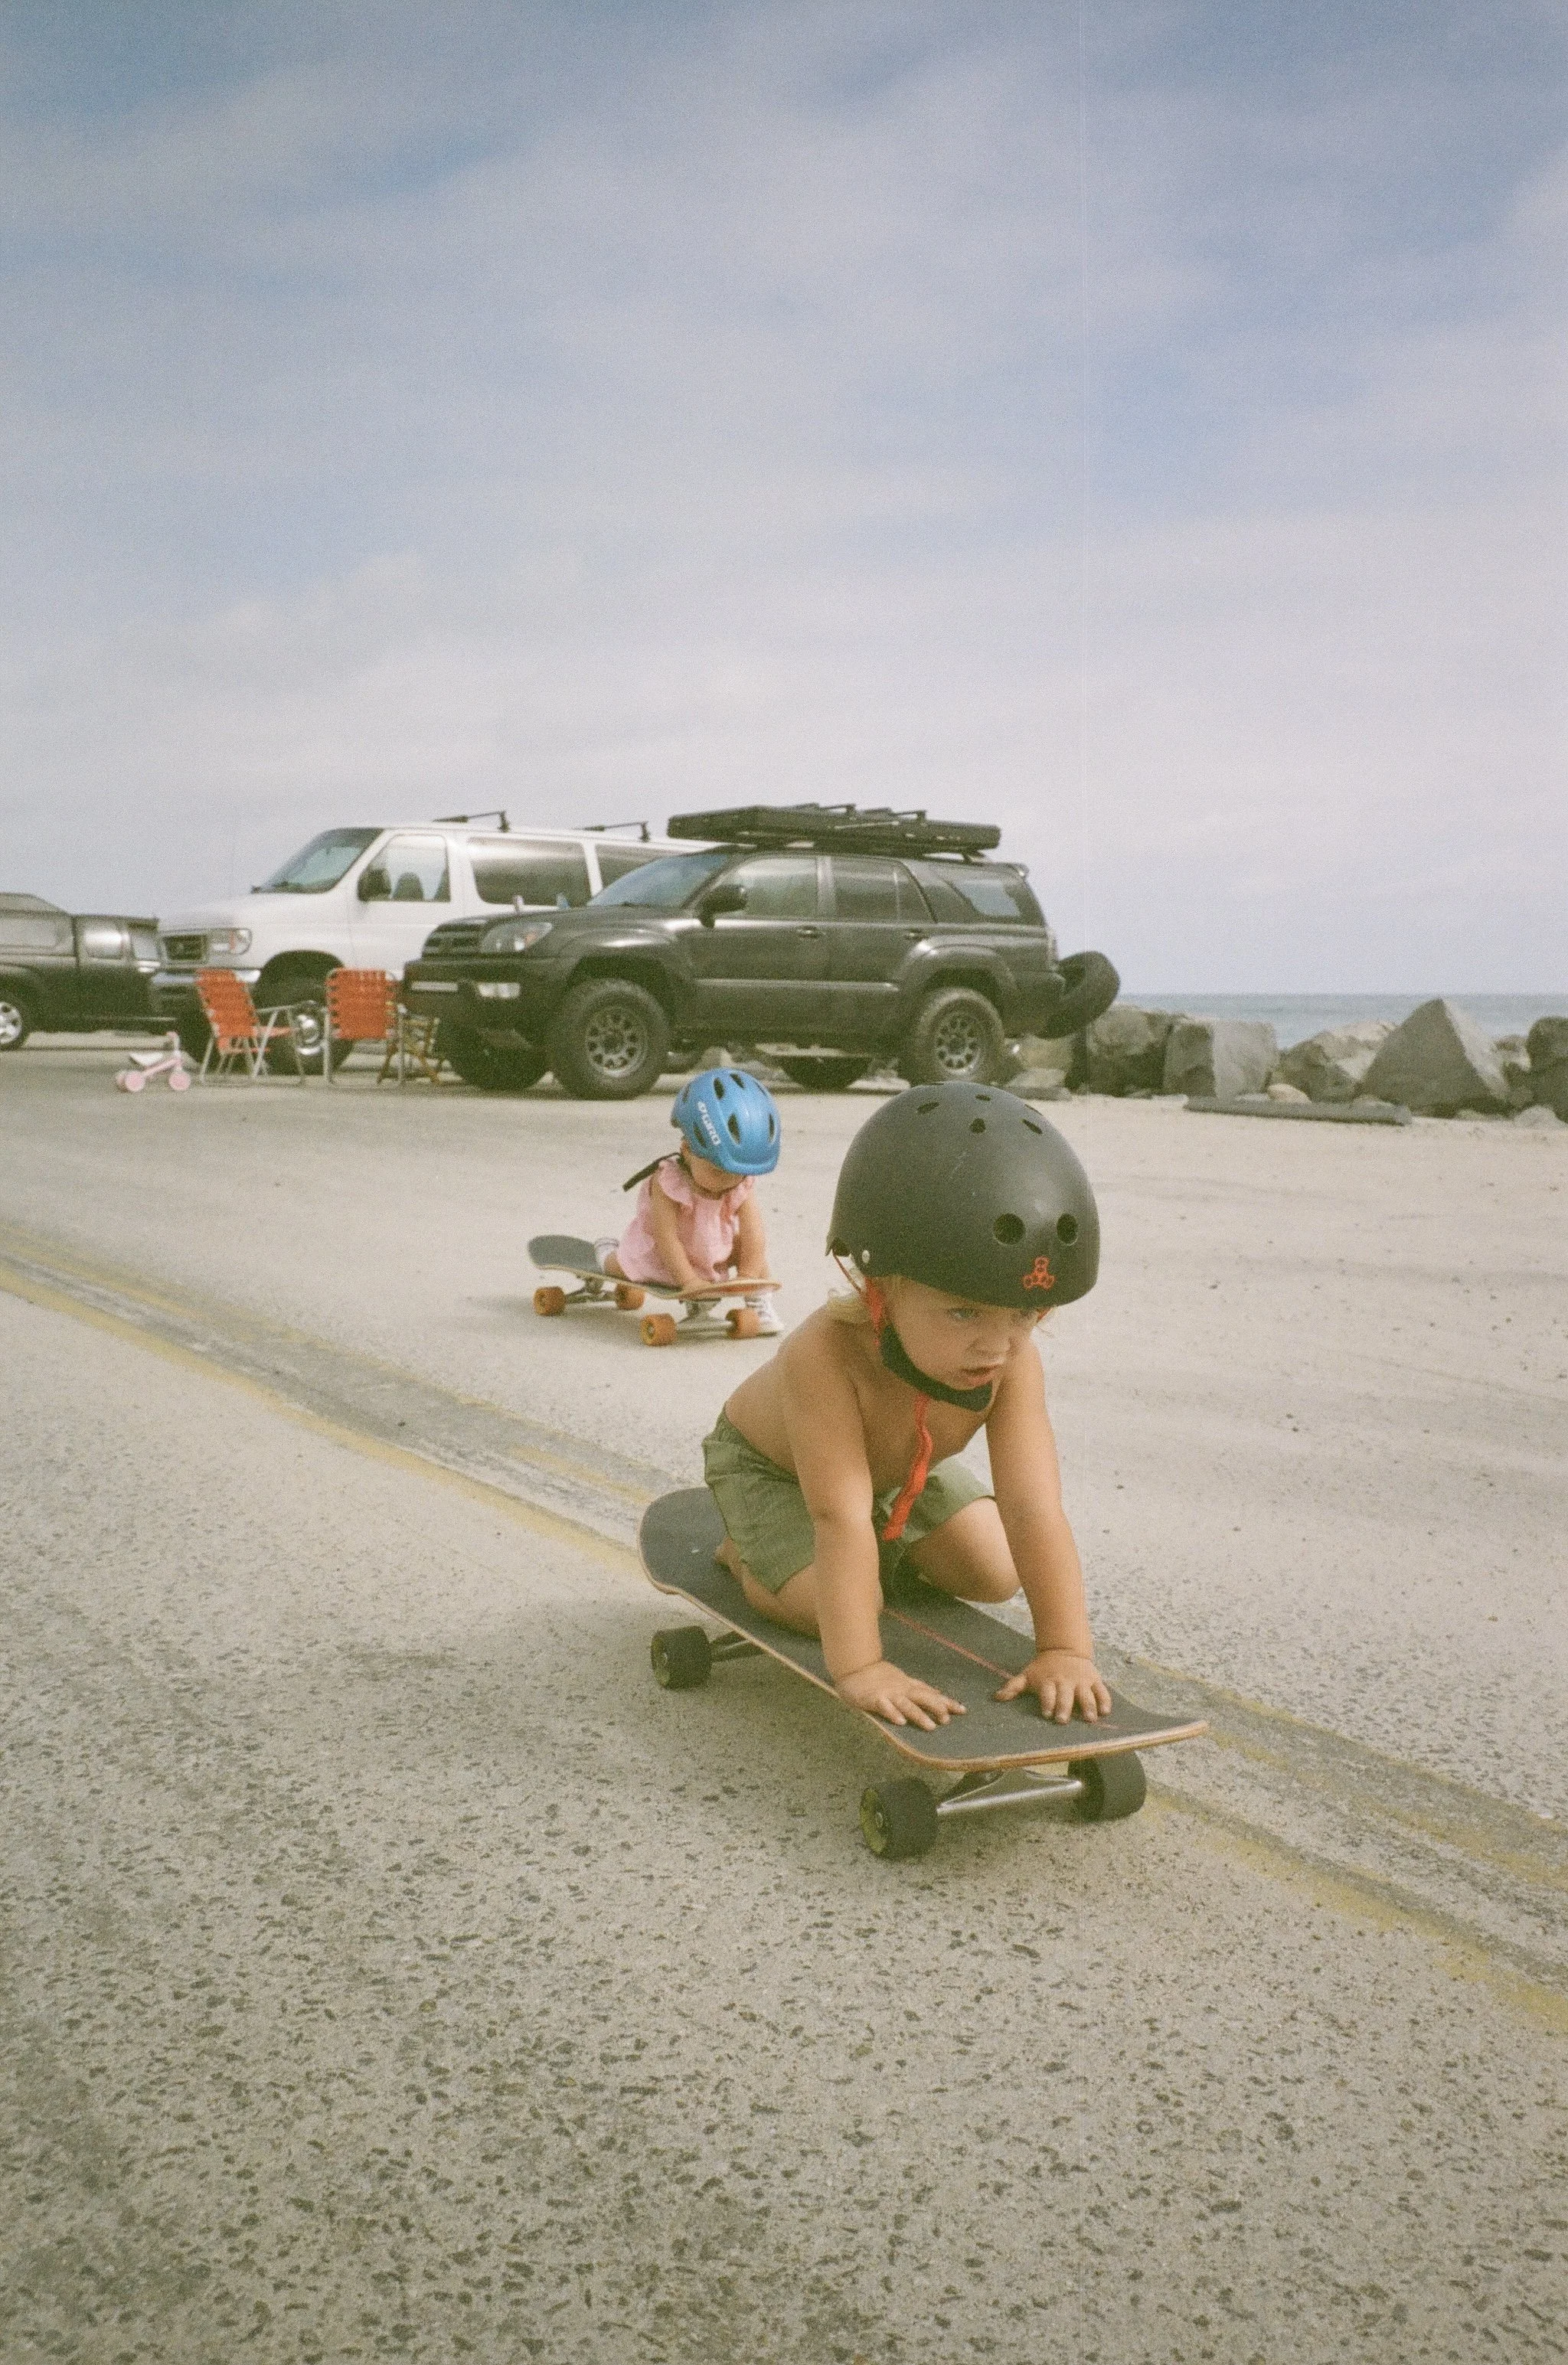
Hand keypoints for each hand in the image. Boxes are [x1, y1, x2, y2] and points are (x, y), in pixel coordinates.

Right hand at [836, 1659, 966, 1730]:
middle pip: (922, 1698)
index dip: (947, 1702)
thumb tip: (939, 1693)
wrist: (854, 1667)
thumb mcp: (903, 1679)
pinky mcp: (874, 1699)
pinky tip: (900, 1722)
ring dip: (919, 1715)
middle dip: (936, 1708)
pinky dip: (893, 1714)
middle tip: (948, 1720)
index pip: (931, 1694)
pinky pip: (884, 1707)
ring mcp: (888, 1694)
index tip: (963, 1710)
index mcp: (909, 1686)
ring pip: (906, 1705)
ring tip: (931, 1727)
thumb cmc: (879, 1675)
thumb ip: (920, 1687)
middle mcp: (902, 1690)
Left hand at [995, 1651, 1110, 1723]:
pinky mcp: (1094, 1680)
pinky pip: (1102, 1691)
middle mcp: (1065, 1682)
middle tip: (1062, 1720)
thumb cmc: (1042, 1669)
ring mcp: (1081, 1681)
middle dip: (1064, 1707)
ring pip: (1086, 1695)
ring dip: (1087, 1707)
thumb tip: (996, 1698)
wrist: (1063, 1649)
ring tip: (1089, 1719)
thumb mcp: (1026, 1675)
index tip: (1046, 1713)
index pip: (1047, 1694)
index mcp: (1048, 1682)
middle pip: (1065, 1696)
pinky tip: (1105, 1712)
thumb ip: (1013, 1687)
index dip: (1047, 1703)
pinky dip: (1104, 1701)